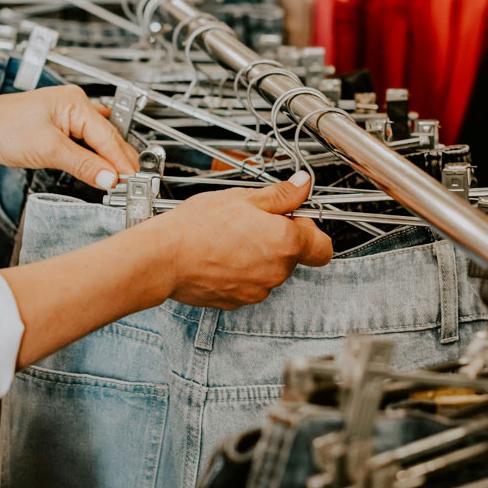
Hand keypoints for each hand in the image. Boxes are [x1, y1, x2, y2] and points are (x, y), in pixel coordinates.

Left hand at [0, 86, 138, 188]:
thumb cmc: (1, 127)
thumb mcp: (48, 150)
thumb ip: (83, 165)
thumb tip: (109, 177)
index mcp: (76, 103)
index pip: (109, 137)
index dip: (121, 162)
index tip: (131, 181)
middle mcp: (74, 106)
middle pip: (108, 138)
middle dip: (119, 161)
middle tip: (133, 184)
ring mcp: (66, 117)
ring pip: (98, 142)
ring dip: (108, 161)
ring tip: (121, 180)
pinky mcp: (58, 129)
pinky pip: (85, 145)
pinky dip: (94, 158)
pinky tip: (100, 169)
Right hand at [146, 170, 332, 309]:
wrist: (164, 257)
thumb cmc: (198, 227)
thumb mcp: (242, 198)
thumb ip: (280, 195)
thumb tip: (302, 185)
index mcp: (286, 243)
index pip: (323, 247)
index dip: (309, 231)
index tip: (291, 220)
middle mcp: (276, 272)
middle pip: (292, 257)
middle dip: (276, 241)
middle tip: (248, 224)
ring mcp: (256, 291)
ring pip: (268, 272)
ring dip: (256, 257)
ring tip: (228, 240)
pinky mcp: (236, 302)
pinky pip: (247, 285)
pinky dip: (238, 273)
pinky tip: (218, 257)